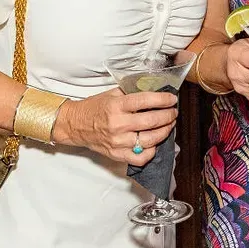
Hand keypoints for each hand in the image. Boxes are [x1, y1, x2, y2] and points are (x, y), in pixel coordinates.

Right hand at [52, 88, 177, 165]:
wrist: (75, 125)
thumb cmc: (94, 108)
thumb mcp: (112, 93)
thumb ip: (132, 92)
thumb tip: (154, 89)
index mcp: (116, 106)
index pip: (145, 101)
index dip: (162, 99)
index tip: (172, 99)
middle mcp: (118, 124)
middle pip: (151, 121)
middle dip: (168, 116)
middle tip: (173, 112)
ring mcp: (118, 142)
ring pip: (150, 140)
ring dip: (164, 132)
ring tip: (169, 125)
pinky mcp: (116, 154)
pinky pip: (140, 158)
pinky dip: (151, 152)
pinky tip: (155, 143)